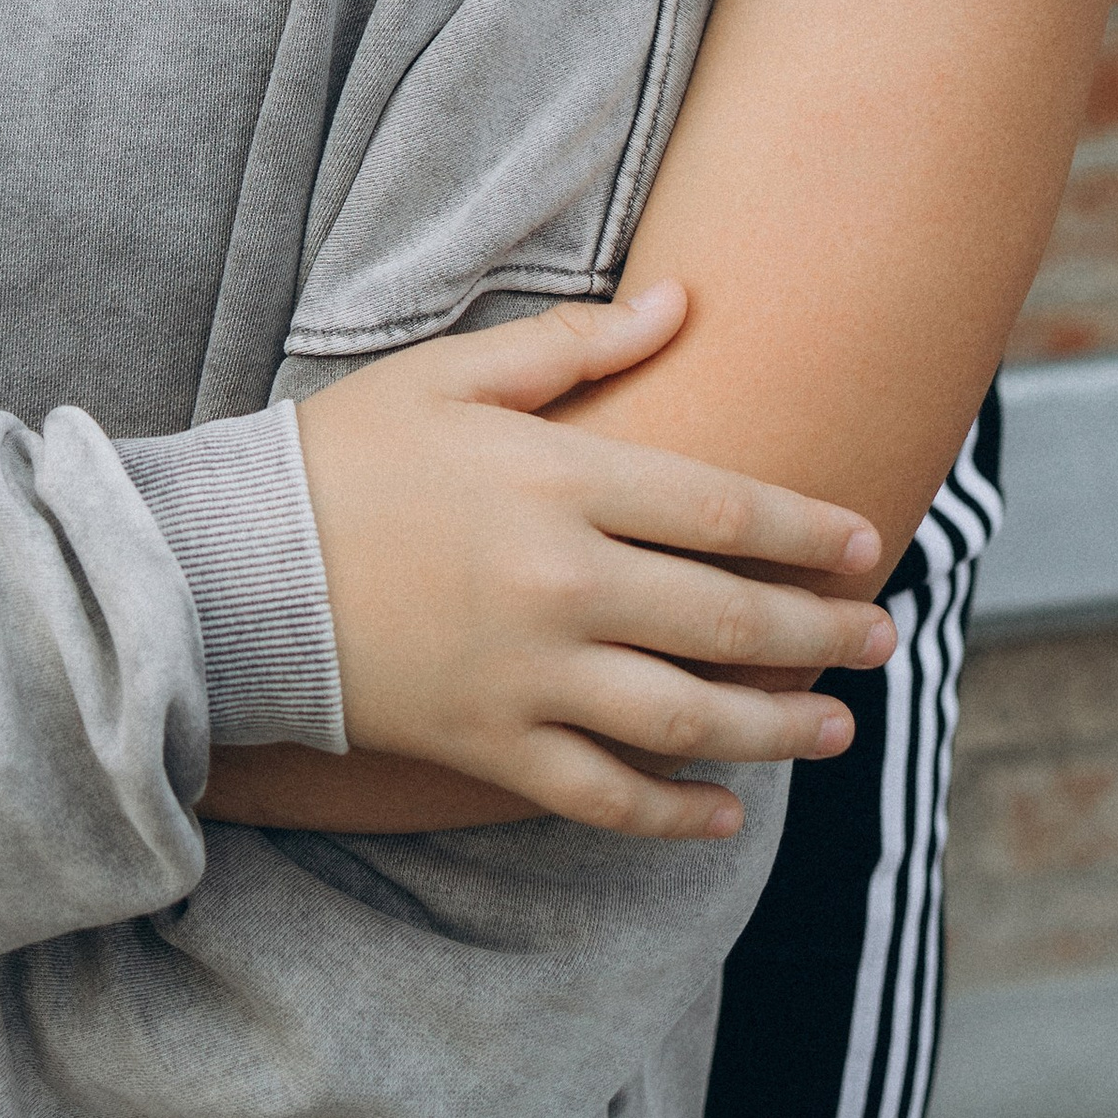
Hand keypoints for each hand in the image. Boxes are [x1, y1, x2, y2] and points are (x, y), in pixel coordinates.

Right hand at [293, 284, 895, 838]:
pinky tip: (725, 814)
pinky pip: (602, 795)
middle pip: (727, 618)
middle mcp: (561, 583)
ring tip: (835, 728)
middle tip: (882, 637)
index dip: (805, 530)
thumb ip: (574, 345)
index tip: (864, 543)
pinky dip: (672, 815)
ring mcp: (529, 675)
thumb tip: (683, 303)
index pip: (721, 510)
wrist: (235, 567)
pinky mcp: (490, 744)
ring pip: (686, 717)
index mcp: (559, 480)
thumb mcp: (453, 373)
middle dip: (819, 632)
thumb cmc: (346, 454)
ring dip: (775, 728)